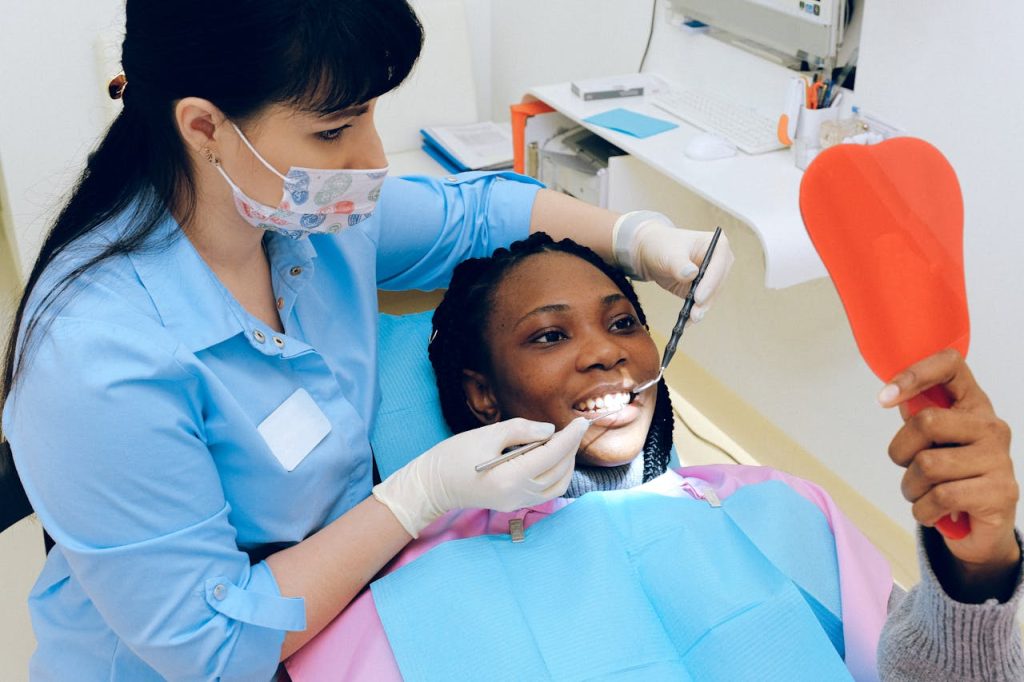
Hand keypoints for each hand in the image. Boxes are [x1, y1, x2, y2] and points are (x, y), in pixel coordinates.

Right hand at [372, 417, 588, 537]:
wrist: (433, 485)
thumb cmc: (455, 456)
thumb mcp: (487, 435)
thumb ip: (521, 430)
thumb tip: (550, 430)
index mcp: (511, 476)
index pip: (553, 454)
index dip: (571, 437)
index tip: (582, 421)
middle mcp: (519, 494)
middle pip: (559, 470)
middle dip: (570, 447)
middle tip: (571, 428)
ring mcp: (517, 503)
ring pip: (559, 485)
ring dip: (566, 463)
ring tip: (561, 443)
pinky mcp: (515, 505)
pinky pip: (547, 492)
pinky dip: (556, 475)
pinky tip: (551, 459)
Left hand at [612, 211, 733, 320]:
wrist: (650, 254)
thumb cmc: (661, 246)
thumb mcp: (669, 253)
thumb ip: (679, 263)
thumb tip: (691, 274)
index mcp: (716, 244)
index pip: (719, 264)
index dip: (711, 282)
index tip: (699, 297)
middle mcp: (718, 261)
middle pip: (718, 283)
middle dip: (707, 299)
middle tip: (696, 313)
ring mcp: (711, 276)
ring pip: (711, 296)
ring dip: (702, 308)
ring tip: (691, 318)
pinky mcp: (703, 289)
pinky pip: (702, 303)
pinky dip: (695, 312)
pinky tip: (687, 321)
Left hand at [880, 349, 1019, 597]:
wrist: (982, 529)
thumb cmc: (951, 478)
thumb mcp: (933, 442)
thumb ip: (918, 417)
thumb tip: (893, 397)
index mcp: (973, 405)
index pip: (950, 365)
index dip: (913, 374)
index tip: (884, 398)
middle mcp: (991, 426)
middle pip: (925, 422)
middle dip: (900, 452)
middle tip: (908, 468)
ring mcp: (999, 459)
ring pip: (927, 464)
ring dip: (911, 488)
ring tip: (923, 494)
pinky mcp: (1001, 492)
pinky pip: (940, 496)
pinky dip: (923, 510)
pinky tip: (933, 512)